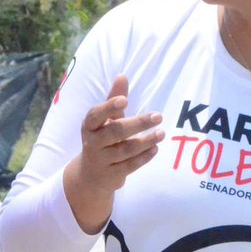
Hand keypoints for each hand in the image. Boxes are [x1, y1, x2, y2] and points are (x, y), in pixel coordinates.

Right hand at [63, 75, 163, 231]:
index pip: (96, 115)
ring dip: (146, 141)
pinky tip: (155, 149)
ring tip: (161, 133)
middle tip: (158, 116)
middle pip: (115, 132)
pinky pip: (130, 165)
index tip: (125, 100)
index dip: (109, 107)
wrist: (90, 175)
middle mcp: (92, 143)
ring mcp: (101, 160)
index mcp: (89, 126)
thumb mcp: (104, 120)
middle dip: (138, 124)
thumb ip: (114, 100)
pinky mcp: (111, 175)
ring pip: (125, 150)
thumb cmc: (101, 139)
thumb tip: (122, 76)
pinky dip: (144, 157)